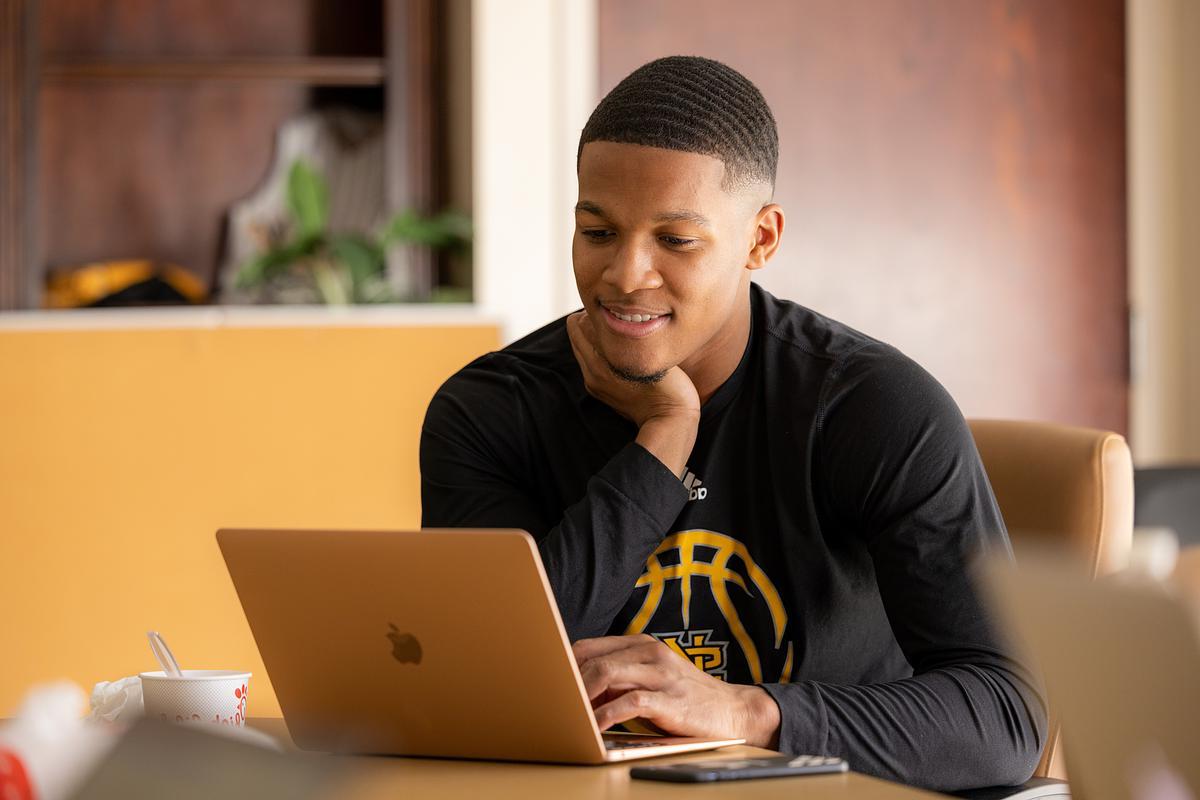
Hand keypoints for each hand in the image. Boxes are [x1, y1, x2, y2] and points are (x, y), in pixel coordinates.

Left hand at [567, 312, 699, 476]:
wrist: (669, 422)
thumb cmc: (668, 386)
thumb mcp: (649, 354)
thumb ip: (627, 334)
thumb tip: (612, 314)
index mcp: (600, 361)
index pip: (580, 322)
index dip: (597, 309)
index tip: (616, 306)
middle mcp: (591, 371)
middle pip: (577, 331)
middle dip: (592, 320)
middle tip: (617, 315)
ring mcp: (593, 382)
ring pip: (582, 345)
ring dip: (595, 335)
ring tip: (620, 331)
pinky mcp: (598, 390)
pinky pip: (590, 360)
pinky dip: (599, 349)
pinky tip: (621, 350)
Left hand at [572, 634, 781, 747]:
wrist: (735, 710)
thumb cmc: (687, 700)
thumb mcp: (652, 681)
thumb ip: (620, 680)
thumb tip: (578, 694)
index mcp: (643, 645)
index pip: (590, 646)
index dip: (565, 666)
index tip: (549, 685)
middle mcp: (651, 653)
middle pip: (593, 658)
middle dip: (568, 683)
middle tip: (553, 704)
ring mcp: (662, 674)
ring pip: (607, 673)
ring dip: (582, 696)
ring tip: (568, 714)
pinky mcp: (671, 700)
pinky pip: (630, 703)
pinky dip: (606, 715)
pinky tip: (594, 728)